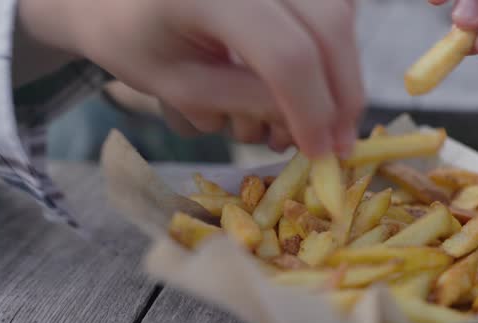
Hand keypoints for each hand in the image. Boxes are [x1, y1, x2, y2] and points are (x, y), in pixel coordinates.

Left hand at [18, 0, 364, 157]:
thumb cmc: (135, 39)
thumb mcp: (178, 85)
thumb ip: (245, 102)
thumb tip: (311, 122)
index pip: (286, 55)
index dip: (311, 111)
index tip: (319, 154)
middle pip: (330, 24)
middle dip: (342, 94)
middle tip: (339, 144)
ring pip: (340, 12)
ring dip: (340, 73)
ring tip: (312, 117)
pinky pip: (332, 5)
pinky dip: (329, 49)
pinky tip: (308, 79)